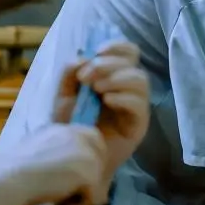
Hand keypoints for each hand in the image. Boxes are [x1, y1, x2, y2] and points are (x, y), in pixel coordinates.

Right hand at [0, 123, 106, 204]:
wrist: (6, 181)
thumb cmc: (10, 173)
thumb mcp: (35, 153)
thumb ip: (54, 153)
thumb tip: (70, 169)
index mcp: (62, 129)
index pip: (92, 137)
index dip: (88, 159)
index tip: (75, 179)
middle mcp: (77, 135)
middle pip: (100, 156)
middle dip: (89, 177)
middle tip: (67, 196)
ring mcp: (86, 152)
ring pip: (96, 179)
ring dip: (79, 196)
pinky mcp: (89, 172)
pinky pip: (92, 197)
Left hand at [53, 41, 150, 180]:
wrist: (74, 157)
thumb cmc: (72, 126)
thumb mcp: (64, 95)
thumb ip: (70, 73)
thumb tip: (83, 57)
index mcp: (113, 76)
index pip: (127, 52)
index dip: (116, 46)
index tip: (97, 51)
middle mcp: (128, 88)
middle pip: (132, 63)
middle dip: (109, 64)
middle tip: (86, 77)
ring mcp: (136, 105)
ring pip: (140, 80)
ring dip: (117, 79)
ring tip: (97, 89)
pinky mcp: (139, 123)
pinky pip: (140, 104)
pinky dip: (123, 97)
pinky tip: (107, 101)